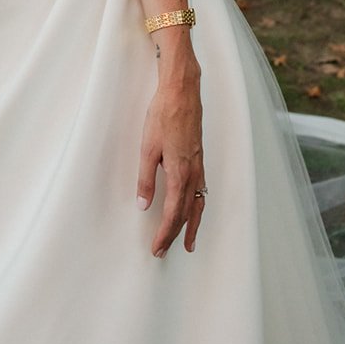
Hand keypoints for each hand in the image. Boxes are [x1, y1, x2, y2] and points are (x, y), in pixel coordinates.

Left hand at [136, 72, 204, 256]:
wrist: (182, 92)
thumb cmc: (163, 115)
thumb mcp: (147, 147)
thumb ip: (146, 178)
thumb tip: (143, 204)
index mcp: (179, 172)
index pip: (173, 212)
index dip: (164, 233)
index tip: (156, 248)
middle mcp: (192, 173)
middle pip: (186, 212)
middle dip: (175, 234)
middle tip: (164, 251)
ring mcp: (198, 166)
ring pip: (198, 204)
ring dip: (192, 225)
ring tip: (189, 243)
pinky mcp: (199, 158)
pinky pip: (201, 191)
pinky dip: (198, 207)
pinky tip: (194, 209)